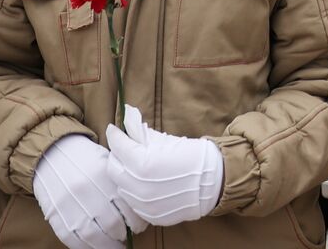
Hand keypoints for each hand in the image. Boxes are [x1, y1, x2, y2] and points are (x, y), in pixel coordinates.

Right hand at [32, 134, 147, 248]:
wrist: (52, 153)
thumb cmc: (87, 159)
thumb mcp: (108, 162)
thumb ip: (122, 181)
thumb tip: (140, 203)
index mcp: (104, 176)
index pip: (127, 205)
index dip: (136, 220)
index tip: (140, 225)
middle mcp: (87, 191)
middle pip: (112, 223)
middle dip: (123, 233)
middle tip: (129, 235)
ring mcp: (69, 205)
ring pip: (93, 235)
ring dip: (107, 246)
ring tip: (116, 246)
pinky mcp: (55, 215)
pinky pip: (72, 239)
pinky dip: (86, 247)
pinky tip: (96, 247)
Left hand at [106, 104, 223, 225]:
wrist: (214, 180)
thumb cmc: (191, 154)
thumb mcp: (165, 139)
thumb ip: (140, 128)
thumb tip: (126, 112)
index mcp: (142, 163)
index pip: (118, 146)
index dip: (115, 135)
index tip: (114, 129)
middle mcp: (138, 186)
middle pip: (113, 168)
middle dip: (117, 155)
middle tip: (125, 147)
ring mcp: (143, 204)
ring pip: (120, 186)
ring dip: (125, 173)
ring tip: (136, 165)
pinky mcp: (149, 215)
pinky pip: (132, 201)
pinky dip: (134, 190)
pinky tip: (145, 182)